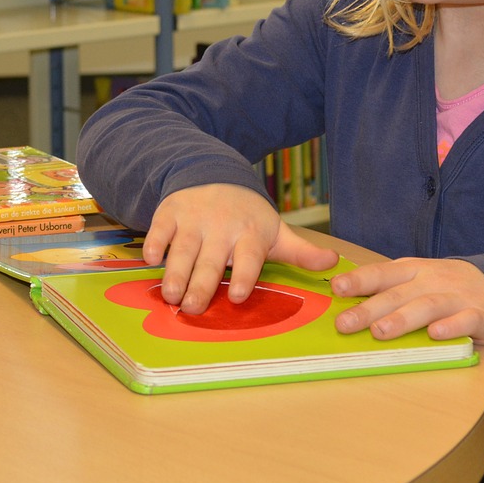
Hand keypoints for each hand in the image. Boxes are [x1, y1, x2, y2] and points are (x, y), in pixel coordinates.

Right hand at [144, 183, 339, 314]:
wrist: (214, 174)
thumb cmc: (248, 216)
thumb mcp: (275, 231)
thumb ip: (301, 252)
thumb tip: (333, 263)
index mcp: (250, 234)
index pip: (248, 257)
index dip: (243, 275)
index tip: (236, 295)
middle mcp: (221, 226)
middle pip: (210, 259)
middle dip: (200, 283)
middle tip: (192, 308)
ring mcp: (194, 218)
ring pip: (183, 248)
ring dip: (175, 272)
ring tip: (170, 296)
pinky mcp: (170, 212)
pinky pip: (160, 229)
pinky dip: (154, 243)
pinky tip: (150, 260)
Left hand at [331, 257, 483, 345]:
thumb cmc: (443, 287)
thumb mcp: (415, 279)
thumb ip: (387, 289)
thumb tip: (345, 303)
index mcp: (412, 269)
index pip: (382, 273)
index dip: (359, 280)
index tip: (337, 289)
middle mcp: (432, 280)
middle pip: (398, 294)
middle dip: (369, 308)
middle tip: (344, 323)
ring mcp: (456, 297)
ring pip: (427, 306)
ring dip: (403, 319)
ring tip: (380, 332)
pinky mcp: (480, 315)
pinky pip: (466, 321)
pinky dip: (451, 327)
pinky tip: (435, 334)